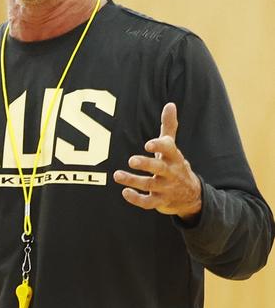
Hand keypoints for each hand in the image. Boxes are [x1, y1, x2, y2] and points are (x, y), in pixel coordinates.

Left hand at [113, 102, 201, 220]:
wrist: (191, 196)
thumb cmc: (175, 165)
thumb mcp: (172, 147)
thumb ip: (169, 127)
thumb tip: (170, 104)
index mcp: (174, 157)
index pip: (169, 150)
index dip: (159, 146)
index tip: (148, 144)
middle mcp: (171, 173)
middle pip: (159, 169)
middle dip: (146, 165)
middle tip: (131, 160)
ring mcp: (165, 188)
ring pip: (149, 186)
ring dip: (133, 181)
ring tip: (117, 175)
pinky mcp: (160, 202)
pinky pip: (148, 203)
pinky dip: (137, 199)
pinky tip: (125, 192)